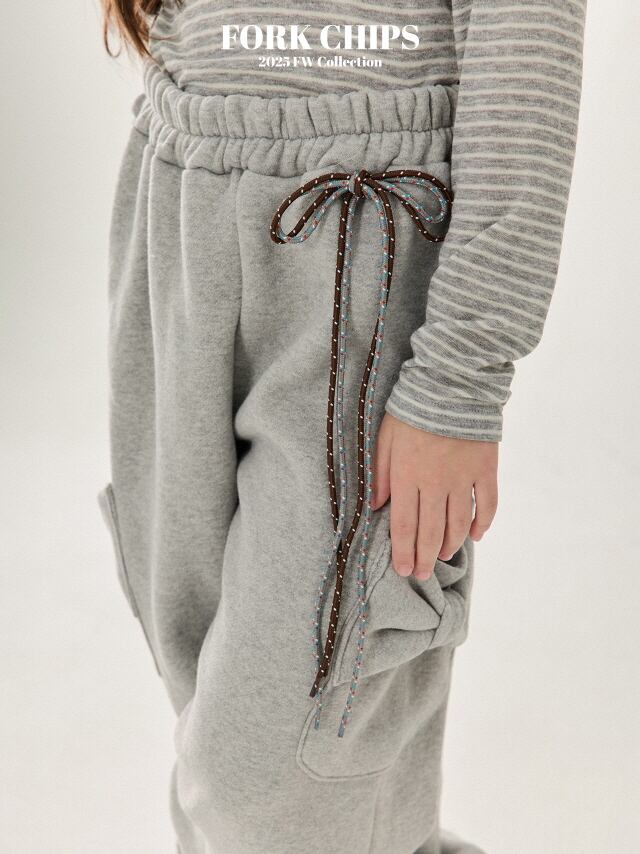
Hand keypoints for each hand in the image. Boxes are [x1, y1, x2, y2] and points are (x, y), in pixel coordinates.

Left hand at [371, 413, 497, 579]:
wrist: (452, 382)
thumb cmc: (412, 408)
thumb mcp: (384, 437)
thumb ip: (380, 473)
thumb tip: (375, 506)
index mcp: (407, 476)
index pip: (404, 525)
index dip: (403, 551)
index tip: (403, 570)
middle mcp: (436, 484)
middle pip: (430, 531)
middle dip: (424, 558)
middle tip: (421, 574)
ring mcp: (463, 478)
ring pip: (458, 523)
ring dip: (450, 545)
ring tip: (442, 557)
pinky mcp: (486, 469)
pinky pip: (487, 504)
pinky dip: (482, 523)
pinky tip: (475, 535)